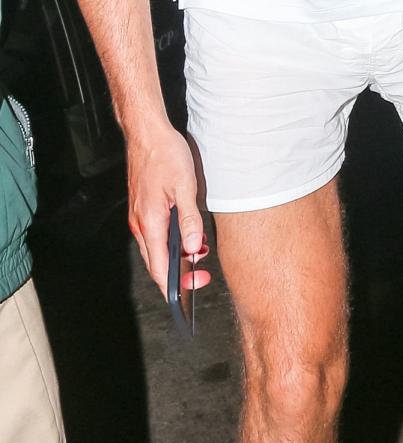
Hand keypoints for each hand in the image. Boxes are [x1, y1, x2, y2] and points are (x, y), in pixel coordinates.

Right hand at [126, 125, 211, 297]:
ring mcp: (141, 217)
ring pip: (158, 249)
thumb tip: (193, 249)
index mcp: (150, 222)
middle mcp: (141, 223)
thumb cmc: (165, 156)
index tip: (192, 291)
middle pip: (158, 262)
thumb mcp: (185, 189)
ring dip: (179, 256)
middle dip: (180, 274)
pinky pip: (158, 235)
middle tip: (203, 276)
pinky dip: (174, 242)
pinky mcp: (145, 210)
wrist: (147, 133)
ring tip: (202, 252)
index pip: (159, 267)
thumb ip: (190, 221)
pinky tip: (191, 237)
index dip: (175, 285)